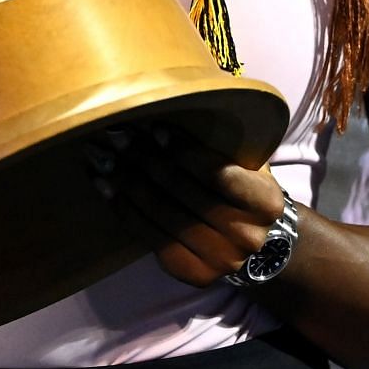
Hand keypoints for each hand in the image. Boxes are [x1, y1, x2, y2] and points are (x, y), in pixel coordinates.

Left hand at [91, 124, 290, 288]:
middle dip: (145, 160)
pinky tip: (105, 186)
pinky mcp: (194, 273)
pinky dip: (124, 210)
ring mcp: (221, 259)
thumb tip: (176, 95)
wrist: (257, 240)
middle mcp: (247, 235)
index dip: (183, 150)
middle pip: (184, 192)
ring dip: (127, 182)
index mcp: (266, 202)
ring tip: (101, 157)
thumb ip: (222, 138)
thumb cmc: (243, 186)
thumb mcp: (247, 160)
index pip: (218, 173)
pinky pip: (151, 238)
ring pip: (163, 214)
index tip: (153, 127)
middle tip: (115, 135)